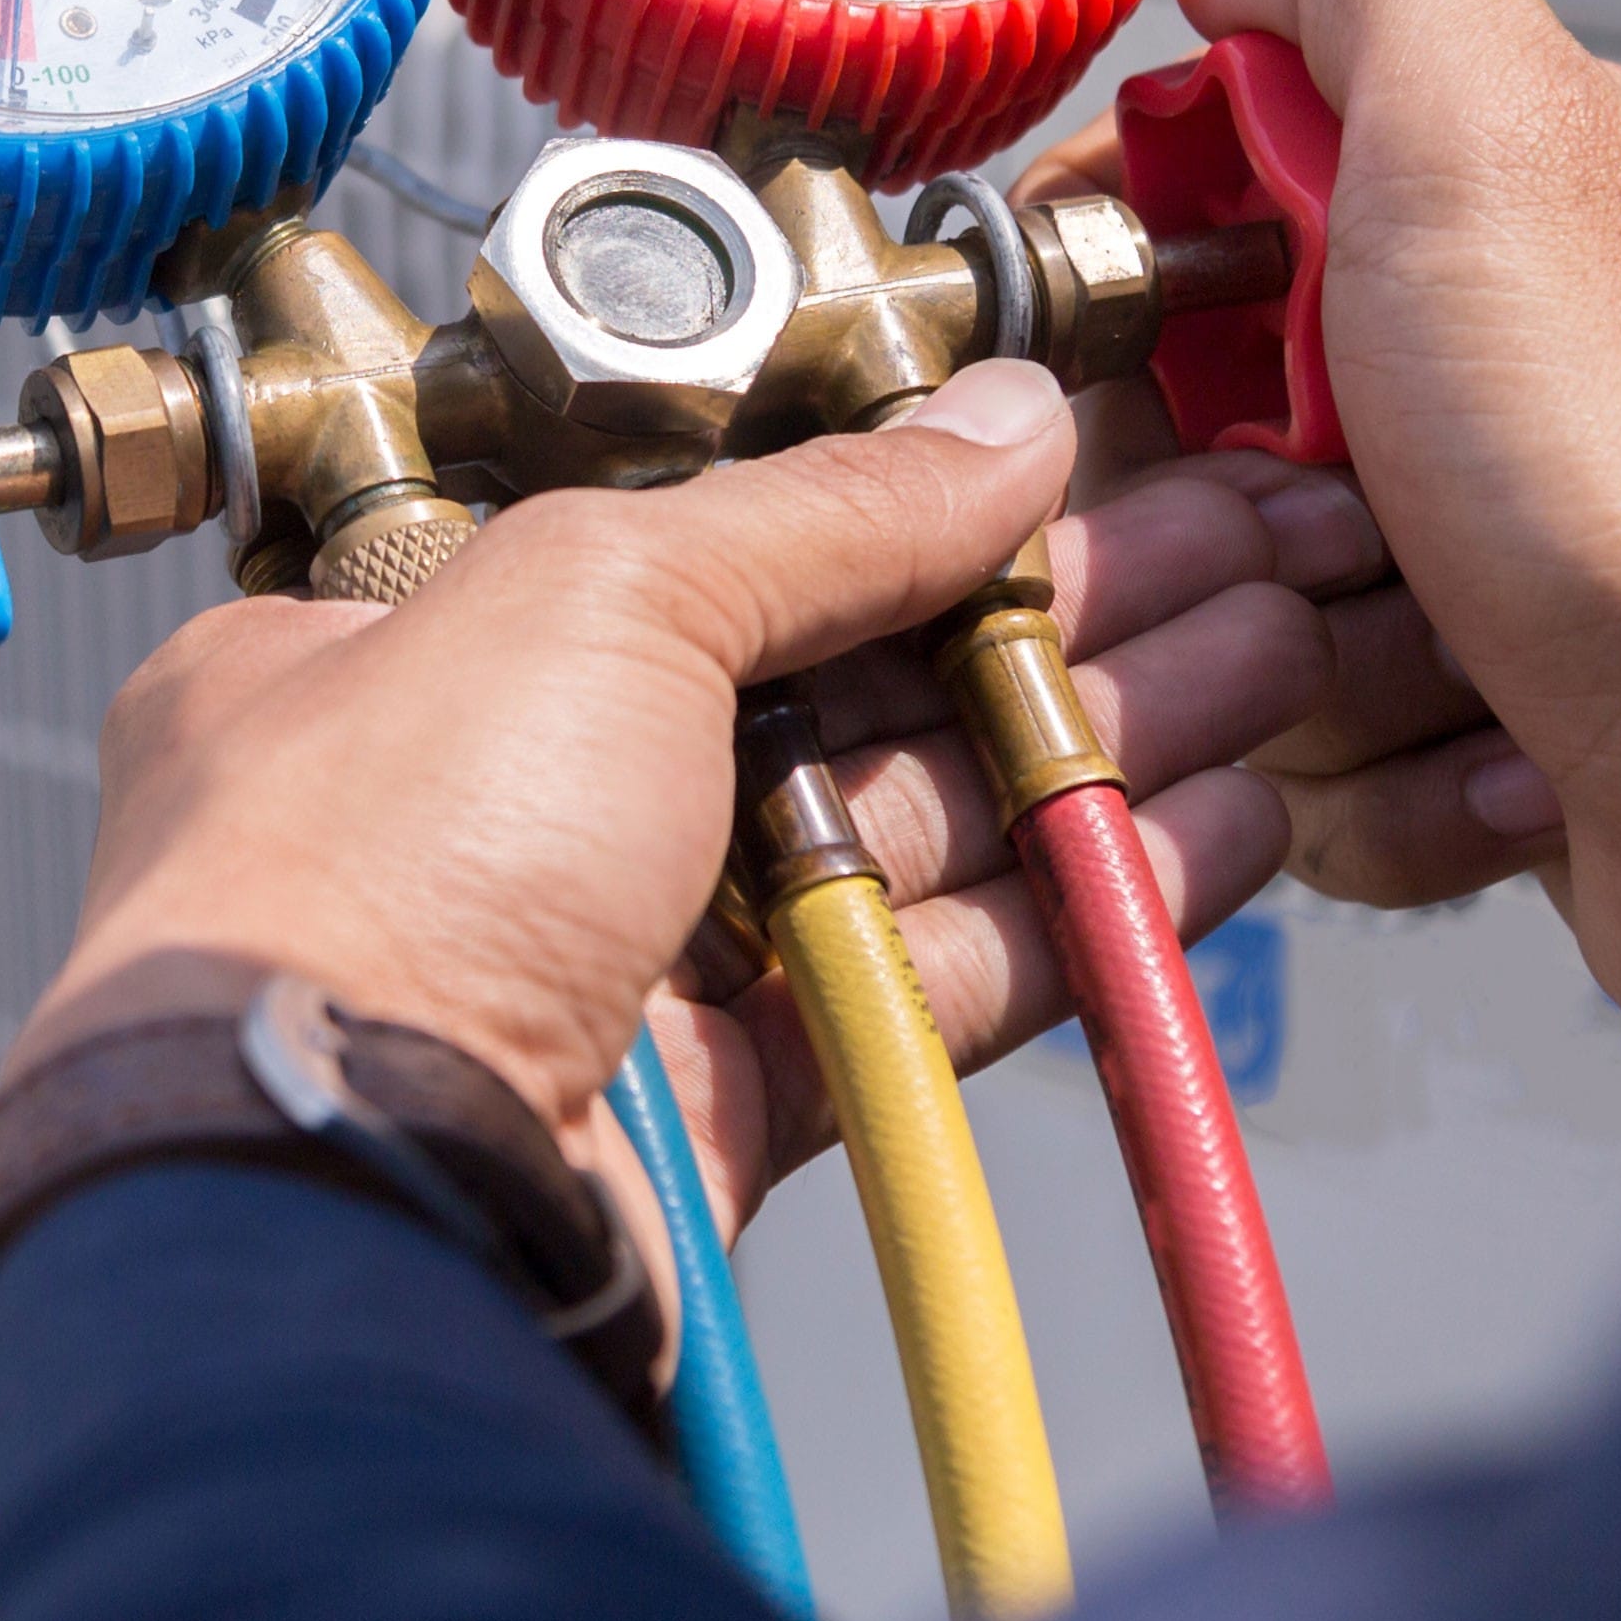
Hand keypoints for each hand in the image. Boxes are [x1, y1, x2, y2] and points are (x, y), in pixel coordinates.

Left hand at [4, 366, 1372, 1302]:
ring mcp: (610, 966)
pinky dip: (1070, 912)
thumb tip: (999, 423)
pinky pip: (923, 986)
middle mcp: (499, 803)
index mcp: (406, 647)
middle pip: (837, 680)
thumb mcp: (602, 594)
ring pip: (905, 829)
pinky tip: (1215, 837)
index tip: (1077, 468)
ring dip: (1098, 745)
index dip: (909, 502)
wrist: (338, 1198)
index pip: (704, 541)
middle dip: (1057, 616)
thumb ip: (827, 509)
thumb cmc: (372, 874)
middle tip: (1242, 554)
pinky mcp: (716, 1112)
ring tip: (1282, 666)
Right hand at [1033, 0, 1620, 1081]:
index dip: (1131, 277)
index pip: (1179, 207)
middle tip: (1326, 513)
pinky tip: (1495, 750)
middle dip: (1207, 507)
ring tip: (1443, 646)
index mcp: (1462, 206)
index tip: (1163, 333)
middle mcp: (1468, 372)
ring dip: (1297, 662)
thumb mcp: (1491, 125)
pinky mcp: (1471, 726)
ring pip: (1224, 618)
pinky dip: (1378, 786)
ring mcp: (1469, 556)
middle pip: (1168, 436)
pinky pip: (1307, 774)